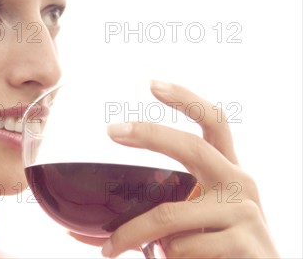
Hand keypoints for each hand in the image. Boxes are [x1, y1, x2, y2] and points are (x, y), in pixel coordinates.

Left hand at [69, 80, 278, 257]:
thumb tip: (78, 229)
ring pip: (168, 217)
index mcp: (226, 171)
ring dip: (134, 234)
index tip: (152, 83)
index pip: (213, 123)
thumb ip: (158, 211)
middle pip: (192, 147)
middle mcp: (240, 183)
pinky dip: (164, 258)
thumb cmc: (215, 248)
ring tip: (116, 248)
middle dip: (149, 134)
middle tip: (112, 130)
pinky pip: (181, 248)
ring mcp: (246, 213)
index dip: (186, 99)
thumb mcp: (191, 221)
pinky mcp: (245, 245)